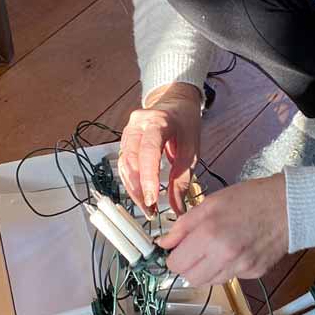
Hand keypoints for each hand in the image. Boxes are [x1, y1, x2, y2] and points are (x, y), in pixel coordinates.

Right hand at [119, 83, 202, 215]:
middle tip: (151, 210)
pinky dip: (130, 182)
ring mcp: (128, 131)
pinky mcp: (125, 140)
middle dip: (139, 189)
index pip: (149, 150)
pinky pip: (123, 164)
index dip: (148, 177)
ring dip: (133, 189)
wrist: (175, 103)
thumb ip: (182, 179)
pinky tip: (140, 195)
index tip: (152, 200)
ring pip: (124, 164)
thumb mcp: (191, 150)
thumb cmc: (185, 123)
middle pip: (131, 160)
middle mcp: (138, 124)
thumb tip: (178, 208)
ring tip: (147, 207)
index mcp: (159, 121)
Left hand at [157, 175, 288, 287]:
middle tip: (194, 251)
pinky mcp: (255, 273)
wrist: (290, 206)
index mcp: (209, 235)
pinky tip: (236, 250)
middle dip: (188, 267)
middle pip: (190, 279)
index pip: (176, 265)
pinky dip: (228, 268)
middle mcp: (224, 256)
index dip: (173, 256)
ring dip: (207, 269)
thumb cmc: (251, 198)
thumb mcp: (210, 203)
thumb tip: (164, 243)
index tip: (177, 249)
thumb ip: (183, 225)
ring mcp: (241, 268)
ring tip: (216, 248)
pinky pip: (231, 277)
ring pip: (210, 282)